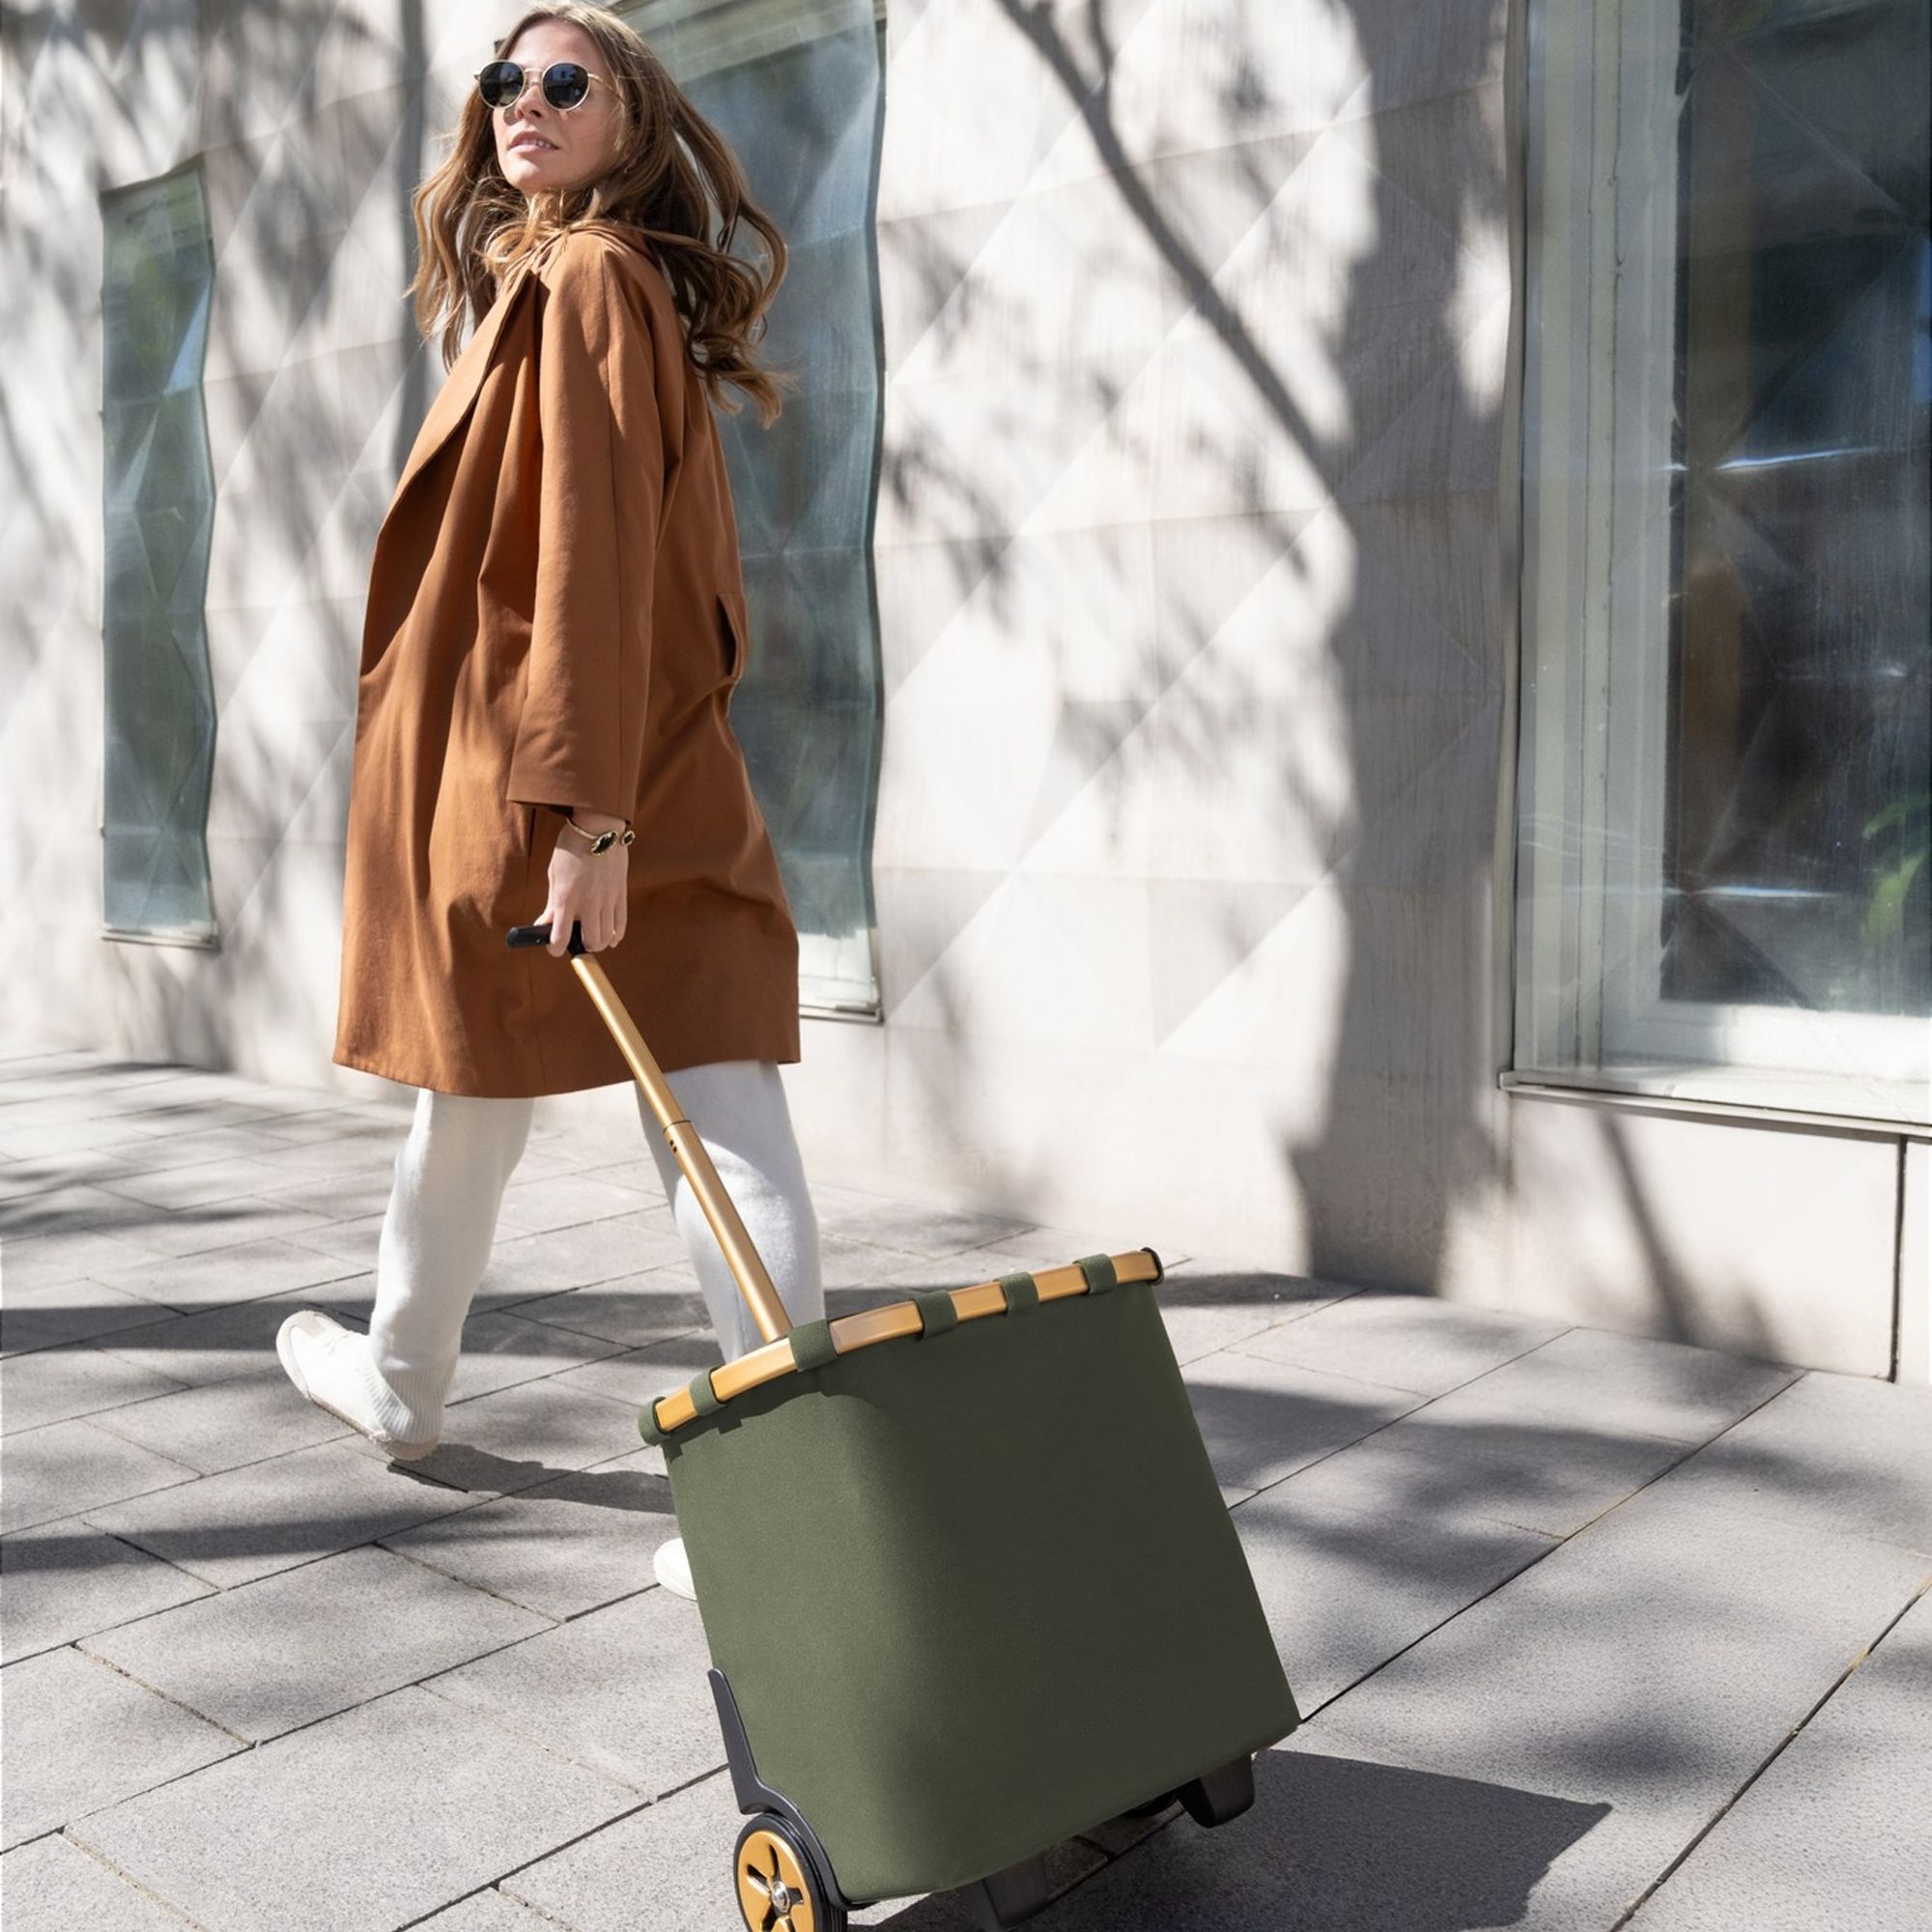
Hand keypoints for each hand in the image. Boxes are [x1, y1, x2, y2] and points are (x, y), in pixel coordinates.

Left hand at [535, 810, 629, 955]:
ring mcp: (608, 899)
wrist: (598, 828)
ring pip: (607, 936)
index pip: (560, 936)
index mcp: (567, 897)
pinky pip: (621, 923)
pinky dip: (616, 934)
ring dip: (599, 942)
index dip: (555, 948)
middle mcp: (589, 902)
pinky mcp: (621, 894)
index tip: (554, 948)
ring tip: (593, 937)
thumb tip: (544, 924)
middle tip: (577, 941)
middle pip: (591, 941)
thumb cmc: (571, 849)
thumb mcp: (554, 874)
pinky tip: (612, 938)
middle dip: (582, 946)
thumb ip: (552, 903)